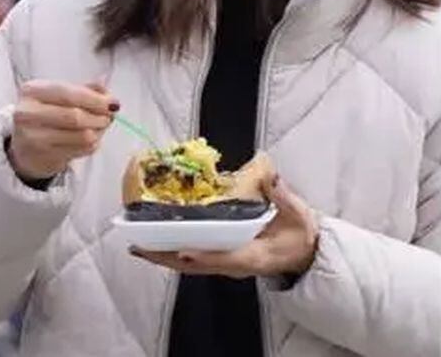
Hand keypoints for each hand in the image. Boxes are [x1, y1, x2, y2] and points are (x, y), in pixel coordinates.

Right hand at [9, 81, 117, 180]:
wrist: (25, 148)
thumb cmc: (45, 116)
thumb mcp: (58, 96)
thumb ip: (84, 90)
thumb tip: (108, 95)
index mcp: (31, 91)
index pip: (67, 93)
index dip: (94, 99)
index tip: (112, 103)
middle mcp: (27, 113)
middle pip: (74, 116)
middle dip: (98, 117)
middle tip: (109, 118)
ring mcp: (33, 137)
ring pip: (80, 135)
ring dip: (98, 132)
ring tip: (100, 128)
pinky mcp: (44, 156)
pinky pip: (80, 150)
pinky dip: (92, 144)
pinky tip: (89, 140)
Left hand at [131, 174, 319, 278]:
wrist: (306, 254)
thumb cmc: (301, 235)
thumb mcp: (299, 215)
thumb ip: (284, 198)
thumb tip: (272, 178)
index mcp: (254, 256)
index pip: (226, 258)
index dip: (204, 256)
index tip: (182, 251)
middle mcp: (235, 264)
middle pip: (197, 266)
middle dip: (168, 258)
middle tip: (140, 248)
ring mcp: (227, 265)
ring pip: (191, 266)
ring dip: (164, 257)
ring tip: (138, 247)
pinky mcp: (222, 260)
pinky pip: (193, 260)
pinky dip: (172, 254)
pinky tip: (154, 245)